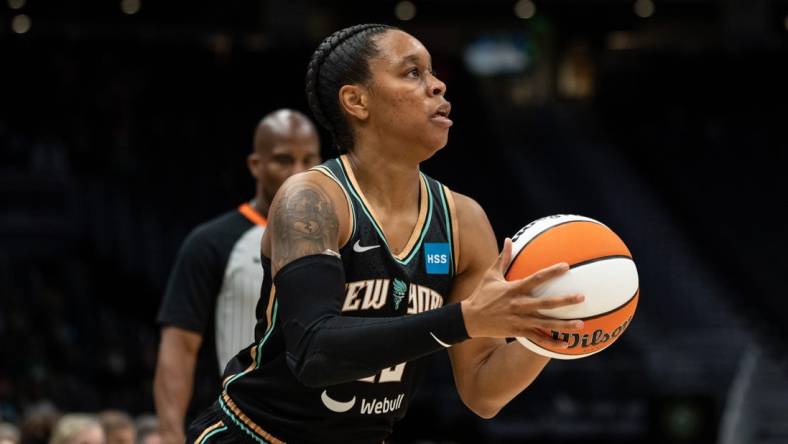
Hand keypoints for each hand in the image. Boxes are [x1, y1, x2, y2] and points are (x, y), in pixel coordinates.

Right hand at [460, 238, 584, 347]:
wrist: (470, 319)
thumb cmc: (481, 295)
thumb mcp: (490, 275)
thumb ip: (503, 258)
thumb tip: (509, 239)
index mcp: (514, 289)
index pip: (537, 278)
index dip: (552, 272)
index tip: (566, 267)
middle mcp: (519, 304)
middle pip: (546, 303)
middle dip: (565, 301)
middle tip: (581, 297)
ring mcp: (520, 319)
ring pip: (545, 323)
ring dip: (564, 325)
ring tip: (581, 324)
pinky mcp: (518, 332)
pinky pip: (538, 338)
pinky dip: (551, 342)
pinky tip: (566, 344)